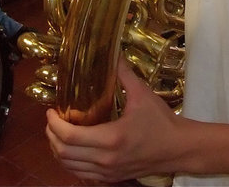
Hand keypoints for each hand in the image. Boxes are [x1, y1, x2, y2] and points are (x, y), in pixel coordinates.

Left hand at [46, 58, 181, 183]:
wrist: (178, 148)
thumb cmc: (161, 121)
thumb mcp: (142, 94)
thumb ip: (123, 74)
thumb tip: (112, 54)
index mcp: (111, 138)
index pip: (70, 136)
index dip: (54, 124)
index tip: (50, 111)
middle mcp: (105, 159)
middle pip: (64, 153)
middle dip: (51, 137)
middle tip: (51, 121)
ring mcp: (107, 172)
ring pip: (69, 167)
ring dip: (58, 150)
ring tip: (57, 133)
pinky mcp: (111, 178)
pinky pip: (81, 174)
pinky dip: (70, 162)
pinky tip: (72, 149)